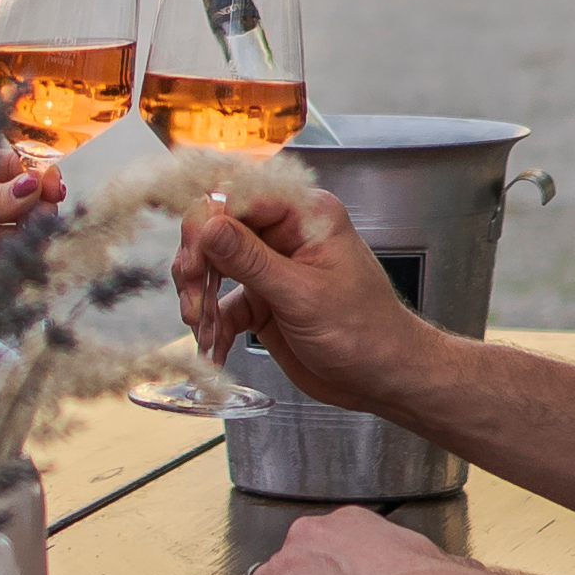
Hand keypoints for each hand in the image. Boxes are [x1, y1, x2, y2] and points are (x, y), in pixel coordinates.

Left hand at [0, 146, 67, 304]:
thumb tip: (34, 184)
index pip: (13, 164)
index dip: (36, 171)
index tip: (51, 182)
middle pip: (26, 196)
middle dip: (42, 199)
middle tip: (48, 206)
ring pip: (25, 228)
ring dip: (36, 229)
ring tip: (36, 232)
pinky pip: (12, 261)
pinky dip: (23, 258)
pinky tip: (22, 256)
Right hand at [170, 187, 427, 410]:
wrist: (383, 378)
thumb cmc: (366, 332)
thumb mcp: (303, 295)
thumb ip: (251, 260)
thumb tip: (209, 225)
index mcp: (305, 214)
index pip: (241, 196)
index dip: (208, 222)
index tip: (192, 258)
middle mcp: (286, 233)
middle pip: (220, 229)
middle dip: (199, 264)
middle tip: (192, 297)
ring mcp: (273, 266)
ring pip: (215, 265)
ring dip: (200, 297)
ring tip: (201, 327)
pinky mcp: (264, 299)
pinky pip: (225, 303)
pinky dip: (213, 325)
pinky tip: (214, 347)